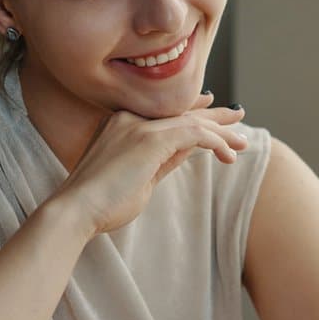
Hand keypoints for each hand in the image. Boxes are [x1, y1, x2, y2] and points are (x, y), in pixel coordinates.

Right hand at [53, 92, 247, 235]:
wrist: (76, 209)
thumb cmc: (101, 203)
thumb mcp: (139, 177)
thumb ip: (161, 160)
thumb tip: (186, 151)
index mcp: (121, 124)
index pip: (165, 114)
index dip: (192, 111)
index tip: (213, 110)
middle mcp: (130, 119)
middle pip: (181, 113)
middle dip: (213, 116)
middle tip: (238, 115)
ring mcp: (139, 126)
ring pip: (192, 122)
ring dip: (221, 132)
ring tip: (242, 142)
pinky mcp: (150, 139)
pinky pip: (194, 133)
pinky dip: (215, 142)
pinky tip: (228, 155)